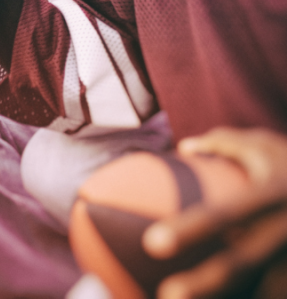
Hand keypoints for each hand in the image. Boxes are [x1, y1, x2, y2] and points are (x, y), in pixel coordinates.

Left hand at [143, 127, 286, 297]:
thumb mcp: (272, 149)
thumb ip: (228, 144)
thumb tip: (184, 147)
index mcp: (273, 196)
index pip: (226, 214)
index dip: (191, 230)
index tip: (152, 244)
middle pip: (243, 265)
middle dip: (206, 285)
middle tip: (167, 296)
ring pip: (266, 292)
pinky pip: (276, 294)